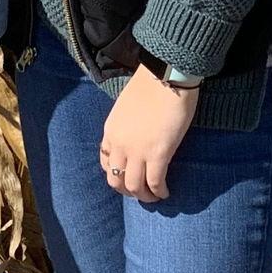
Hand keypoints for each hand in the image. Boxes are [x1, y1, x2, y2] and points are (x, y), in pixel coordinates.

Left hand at [99, 68, 198, 203]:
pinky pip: (155, 183)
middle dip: (128, 191)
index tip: (127, 176)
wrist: (165, 76)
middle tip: (141, 192)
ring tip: (154, 196)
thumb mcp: (126, 107)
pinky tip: (166, 192)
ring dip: (144, 196)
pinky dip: (159, 192)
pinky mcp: (158, 154)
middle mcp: (119, 145)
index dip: (116, 174)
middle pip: (116, 180)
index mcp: (111, 132)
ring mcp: (137, 152)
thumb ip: (126, 124)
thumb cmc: (150, 85)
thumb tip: (137, 133)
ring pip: (134, 186)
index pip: (106, 162)